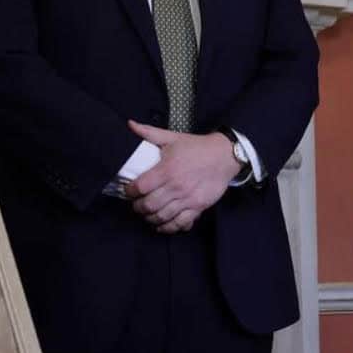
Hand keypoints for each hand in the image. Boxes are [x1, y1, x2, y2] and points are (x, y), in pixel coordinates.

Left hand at [125, 120, 240, 233]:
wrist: (224, 156)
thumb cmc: (196, 147)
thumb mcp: (172, 137)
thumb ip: (149, 133)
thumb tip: (130, 125)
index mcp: (167, 169)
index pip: (140, 187)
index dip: (130, 192)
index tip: (128, 191)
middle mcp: (176, 186)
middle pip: (149, 205)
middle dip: (138, 207)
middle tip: (136, 204)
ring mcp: (187, 198)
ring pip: (162, 216)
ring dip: (150, 218)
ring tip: (147, 214)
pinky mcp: (198, 207)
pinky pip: (180, 223)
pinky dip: (168, 227)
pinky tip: (161, 225)